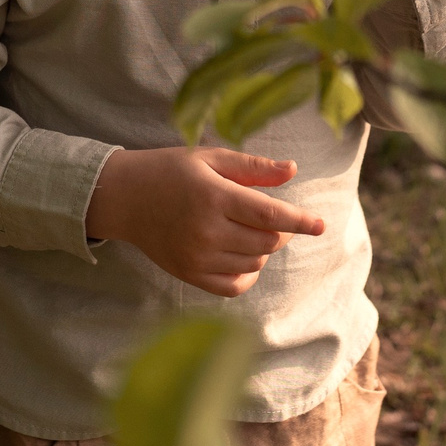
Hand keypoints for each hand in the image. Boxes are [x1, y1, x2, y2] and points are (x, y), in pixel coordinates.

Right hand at [84, 146, 324, 296]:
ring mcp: (197, 257)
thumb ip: (254, 168)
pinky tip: (244, 256)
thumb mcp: (211, 159)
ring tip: (249, 229)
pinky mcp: (189, 274)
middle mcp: (206, 231)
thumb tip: (293, 170)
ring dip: (264, 249)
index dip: (301, 222)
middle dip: (282, 231)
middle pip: (267, 242)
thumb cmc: (172, 171)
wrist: (125, 198)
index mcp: (214, 197)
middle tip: (273, 217)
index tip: (321, 225)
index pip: (271, 216)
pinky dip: (248, 274)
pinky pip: (234, 286)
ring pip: (255, 263)